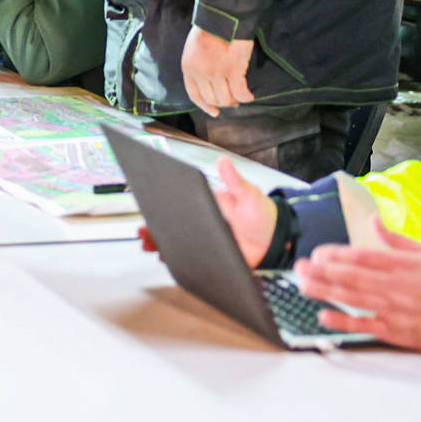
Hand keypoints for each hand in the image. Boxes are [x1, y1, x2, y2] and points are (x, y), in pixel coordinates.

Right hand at [138, 157, 275, 262]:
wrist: (277, 242)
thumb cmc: (262, 215)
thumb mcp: (249, 195)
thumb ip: (236, 181)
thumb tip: (224, 162)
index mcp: (208, 205)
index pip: (182, 204)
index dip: (163, 206)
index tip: (149, 206)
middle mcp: (204, 222)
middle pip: (175, 224)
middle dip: (156, 228)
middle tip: (143, 231)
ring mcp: (206, 240)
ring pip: (179, 241)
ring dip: (162, 244)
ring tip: (149, 246)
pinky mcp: (213, 256)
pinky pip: (192, 258)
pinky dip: (178, 260)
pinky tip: (168, 260)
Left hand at [181, 26, 255, 116]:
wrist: (224, 15)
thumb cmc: (212, 28)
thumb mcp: (195, 48)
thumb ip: (198, 65)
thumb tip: (209, 82)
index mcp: (188, 67)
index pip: (195, 95)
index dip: (205, 106)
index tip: (214, 111)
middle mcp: (199, 72)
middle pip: (212, 99)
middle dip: (223, 103)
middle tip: (233, 100)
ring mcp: (216, 72)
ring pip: (226, 99)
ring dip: (235, 100)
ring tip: (241, 96)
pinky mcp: (233, 70)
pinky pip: (240, 92)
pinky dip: (246, 97)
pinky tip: (250, 95)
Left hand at [293, 225, 420, 349]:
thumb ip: (394, 238)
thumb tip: (372, 220)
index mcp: (400, 265)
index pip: (362, 256)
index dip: (337, 254)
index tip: (317, 253)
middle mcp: (393, 285)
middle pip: (351, 276)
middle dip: (322, 272)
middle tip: (299, 268)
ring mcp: (392, 309)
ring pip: (353, 299)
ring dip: (325, 292)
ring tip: (303, 286)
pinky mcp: (394, 330)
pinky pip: (365, 325)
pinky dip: (343, 322)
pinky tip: (323, 315)